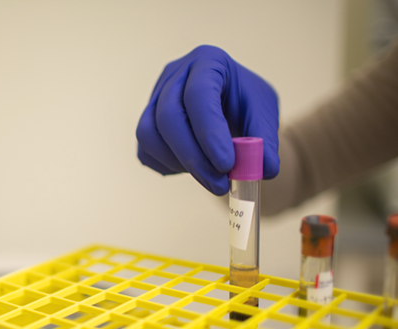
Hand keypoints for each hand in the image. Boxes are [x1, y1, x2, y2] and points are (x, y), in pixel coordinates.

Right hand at [136, 45, 278, 194]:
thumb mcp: (263, 114)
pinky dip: (169, 166)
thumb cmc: (245, 105)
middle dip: (194, 157)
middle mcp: (174, 75)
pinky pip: (145, 150)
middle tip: (219, 184)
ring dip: (179, 163)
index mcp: (208, 62)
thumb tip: (263, 169)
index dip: (209, 132)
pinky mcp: (146, 122)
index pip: (199, 94)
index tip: (227, 165)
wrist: (229, 109)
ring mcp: (154, 98)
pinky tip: (193, 168)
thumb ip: (264, 140)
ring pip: (149, 135)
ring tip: (210, 176)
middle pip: (168, 116)